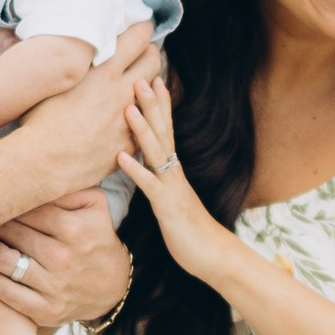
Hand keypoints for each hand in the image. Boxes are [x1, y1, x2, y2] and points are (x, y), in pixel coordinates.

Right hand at [0, 43, 145, 203]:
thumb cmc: (35, 121)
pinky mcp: (130, 141)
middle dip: (150, 54)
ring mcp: (130, 116)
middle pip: (153, 59)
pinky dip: (141, 117)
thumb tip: (5, 34)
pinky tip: (130, 117)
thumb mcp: (37, 82)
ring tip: (139, 84)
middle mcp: (122, 89)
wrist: (43, 163)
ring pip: (155, 91)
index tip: (138, 28)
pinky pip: (146, 123)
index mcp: (103, 69)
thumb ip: (33, 55)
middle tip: (142, 55)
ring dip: (149, 85)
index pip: (138, 36)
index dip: (141, 29)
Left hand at [0, 192, 130, 330]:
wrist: (113, 286)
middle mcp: (64, 258)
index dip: (8, 203)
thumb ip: (68, 187)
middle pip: (12, 232)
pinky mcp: (46, 309)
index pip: (27, 208)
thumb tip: (37, 171)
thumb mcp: (95, 206)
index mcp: (74, 229)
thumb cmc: (96, 239)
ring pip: (3, 260)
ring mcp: (55, 286)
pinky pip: (6, 292)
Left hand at [114, 71, 231, 279]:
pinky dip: (136, 169)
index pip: (168, 131)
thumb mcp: (172, 201)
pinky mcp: (167, 207)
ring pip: (157, 153)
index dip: (160, 106)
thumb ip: (163, 183)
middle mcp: (175, 174)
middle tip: (141, 78)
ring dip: (142, 129)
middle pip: (163, 132)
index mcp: (175, 171)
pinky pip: (150, 185)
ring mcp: (173, 188)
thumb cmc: (191, 231)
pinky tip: (121, 156)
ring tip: (128, 108)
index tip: (152, 80)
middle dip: (152, 105)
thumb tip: (151, 169)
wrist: (213, 256)